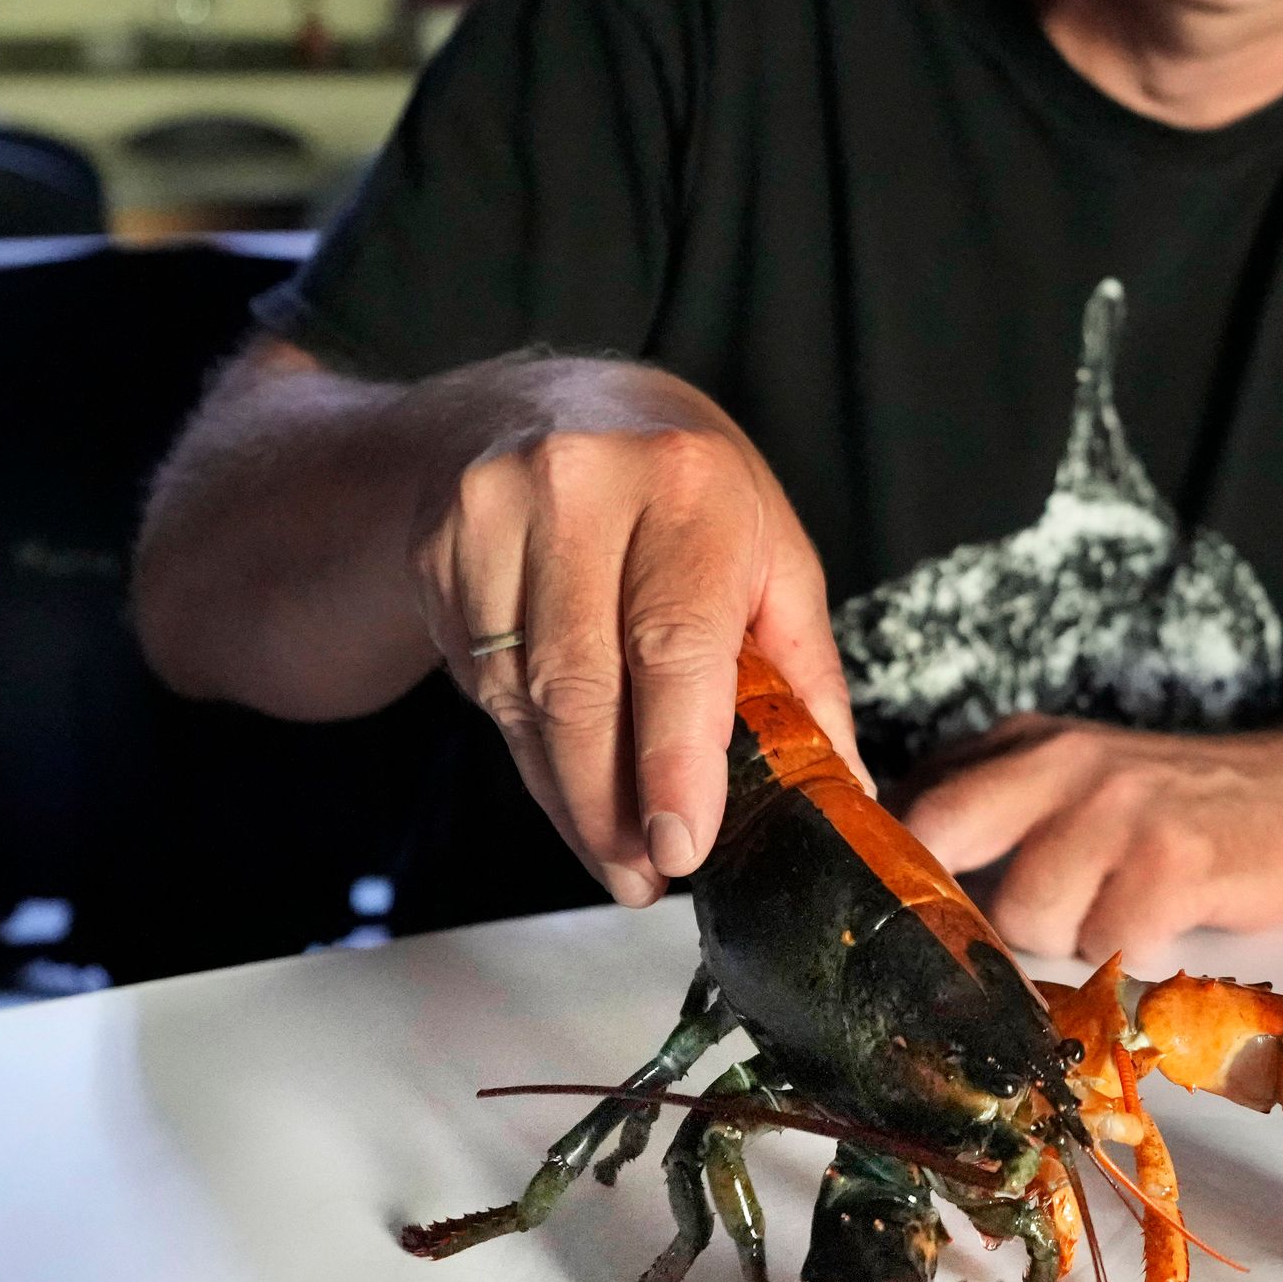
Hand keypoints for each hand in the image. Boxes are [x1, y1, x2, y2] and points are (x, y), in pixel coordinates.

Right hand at [413, 367, 860, 908]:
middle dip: (611, 805)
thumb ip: (804, 668)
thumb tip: (844, 786)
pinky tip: (565, 776)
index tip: (682, 847)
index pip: (674, 644)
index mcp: (686, 482)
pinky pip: (481, 688)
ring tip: (612, 850)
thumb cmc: (683, 486)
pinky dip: (528, 751)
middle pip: (582, 687)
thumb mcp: (771, 547)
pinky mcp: (438, 551)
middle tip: (645, 876)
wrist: (547, 405)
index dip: (675, 760)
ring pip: (521, 700)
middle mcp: (579, 485)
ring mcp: (492, 514)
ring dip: (568, 796)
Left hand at [899, 716, 1282, 963]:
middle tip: (1006, 932)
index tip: (917, 914)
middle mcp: (1061, 764)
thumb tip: (896, 871)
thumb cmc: (1170, 804)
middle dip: (967, 906)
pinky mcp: (1173, 863)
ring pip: (1029, 918)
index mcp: (1024, 743)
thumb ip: (986, 806)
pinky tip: (1162, 922)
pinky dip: (1134, 953)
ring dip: (1068, 940)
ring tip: (1113, 913)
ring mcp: (1117, 810)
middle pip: (944, 846)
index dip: (903, 871)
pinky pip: (1112, 945)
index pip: (916, 805)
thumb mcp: (1068, 778)